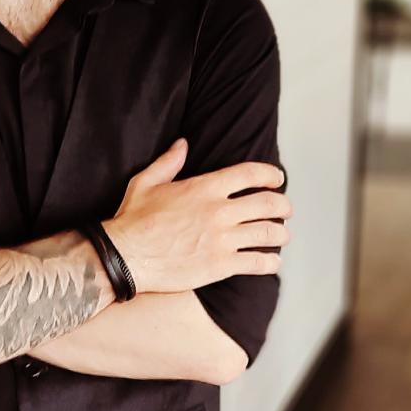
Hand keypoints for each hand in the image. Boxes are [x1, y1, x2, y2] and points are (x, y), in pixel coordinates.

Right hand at [105, 138, 291, 293]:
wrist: (125, 255)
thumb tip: (182, 144)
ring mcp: (222, 239)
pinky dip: (270, 262)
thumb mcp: (146, 182)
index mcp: (205, 188)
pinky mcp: (220, 265)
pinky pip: (257, 262)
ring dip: (280, 234)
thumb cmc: (133, 220)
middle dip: (283, 206)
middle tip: (286, 210)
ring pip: (267, 233)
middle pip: (267, 204)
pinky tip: (272, 262)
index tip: (278, 179)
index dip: (271, 175)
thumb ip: (169, 162)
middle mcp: (219, 211)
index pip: (251, 174)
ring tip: (282, 236)